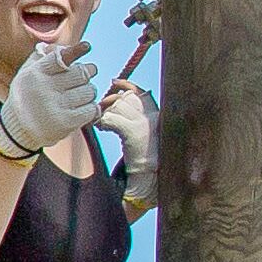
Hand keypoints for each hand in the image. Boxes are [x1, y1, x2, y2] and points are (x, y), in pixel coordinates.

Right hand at [0, 41, 102, 160]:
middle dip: (88, 72)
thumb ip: (44, 57)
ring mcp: (55, 106)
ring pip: (89, 91)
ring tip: (79, 94)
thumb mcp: (28, 72)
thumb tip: (67, 48)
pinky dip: (91, 108)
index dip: (76, 51)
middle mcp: (44, 88)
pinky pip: (90, 109)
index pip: (60, 58)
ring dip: (89, 91)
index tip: (87, 46)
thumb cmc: (28, 95)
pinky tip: (82, 108)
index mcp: (36, 73)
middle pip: (81, 73)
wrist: (18, 128)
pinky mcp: (65, 122)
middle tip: (87, 74)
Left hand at [93, 80, 156, 209]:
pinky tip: (102, 127)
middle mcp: (154, 117)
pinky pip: (112, 119)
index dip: (127, 85)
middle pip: (126, 98)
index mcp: (160, 116)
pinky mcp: (134, 133)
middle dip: (110, 101)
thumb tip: (120, 98)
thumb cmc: (145, 159)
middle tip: (102, 110)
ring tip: (102, 124)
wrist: (150, 180)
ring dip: (105, 114)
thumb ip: (138, 117)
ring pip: (117, 107)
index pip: (142, 93)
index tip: (115, 81)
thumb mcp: (146, 134)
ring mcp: (144, 125)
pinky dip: (103, 122)